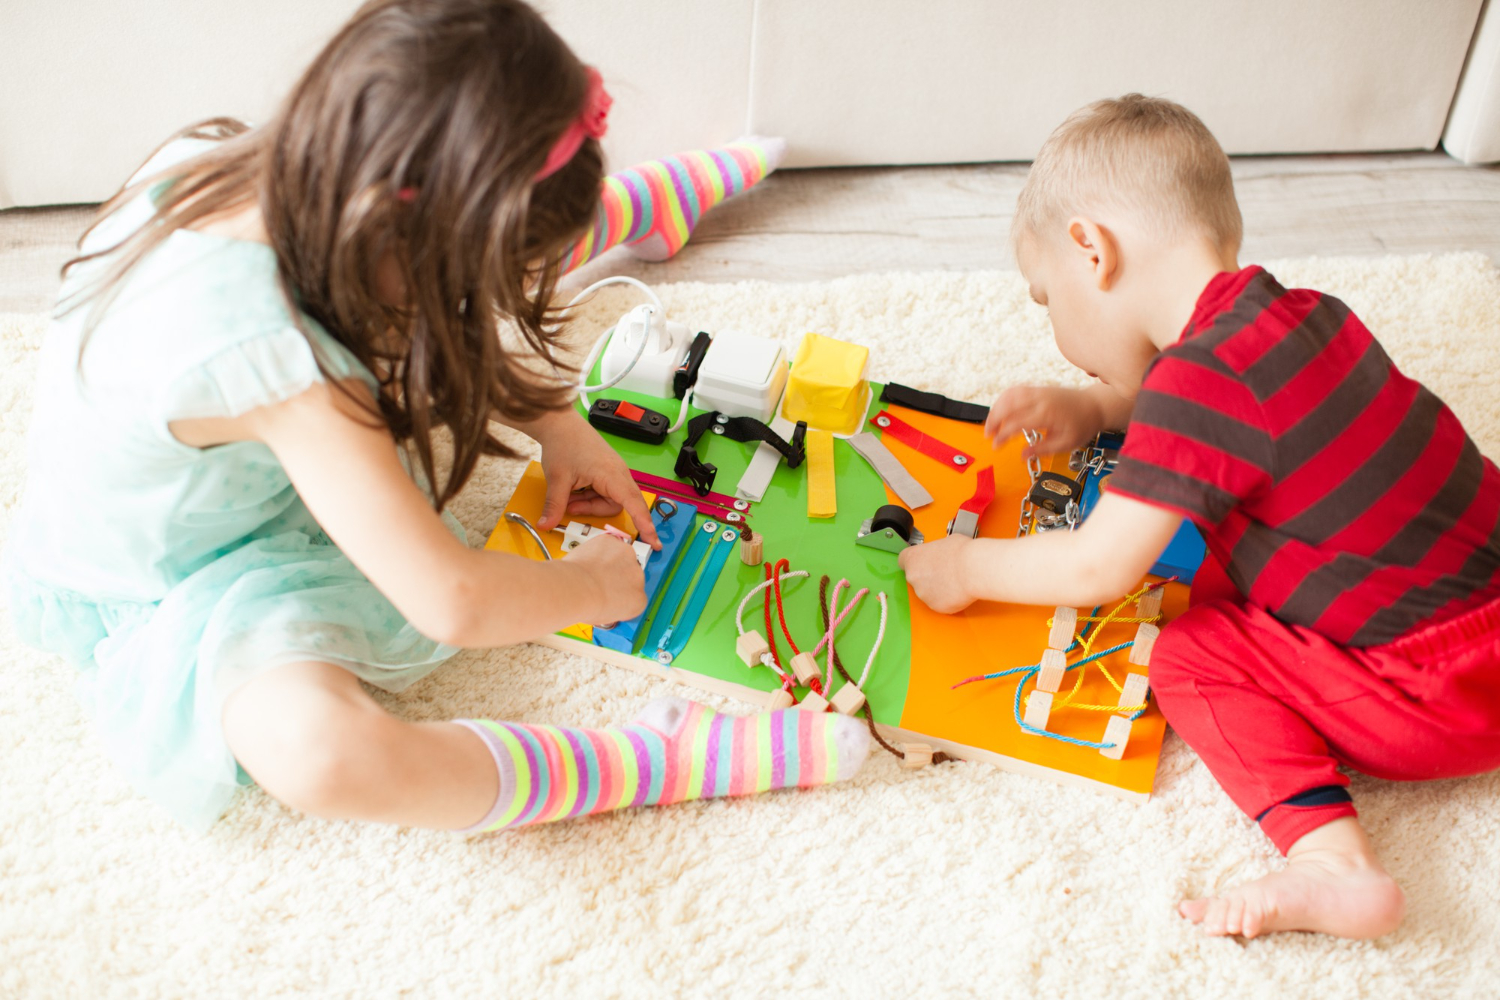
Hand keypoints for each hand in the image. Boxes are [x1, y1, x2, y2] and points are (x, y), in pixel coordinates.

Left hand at [530, 409, 660, 547]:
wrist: (559, 423)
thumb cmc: (563, 443)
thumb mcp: (557, 479)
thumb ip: (555, 505)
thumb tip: (545, 525)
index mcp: (611, 474)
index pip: (634, 504)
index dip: (645, 524)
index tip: (654, 542)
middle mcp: (618, 473)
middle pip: (617, 505)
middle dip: (594, 510)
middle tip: (571, 507)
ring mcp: (614, 472)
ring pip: (609, 500)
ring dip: (589, 503)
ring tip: (569, 495)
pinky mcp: (607, 471)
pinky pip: (604, 492)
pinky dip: (589, 496)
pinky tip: (575, 489)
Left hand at [564, 532, 647, 623]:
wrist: (575, 588)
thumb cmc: (586, 605)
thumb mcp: (606, 617)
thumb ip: (614, 606)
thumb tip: (606, 602)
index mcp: (638, 600)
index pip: (635, 594)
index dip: (620, 592)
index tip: (611, 593)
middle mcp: (638, 577)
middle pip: (629, 573)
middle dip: (616, 575)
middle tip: (598, 581)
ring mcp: (627, 556)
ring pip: (620, 556)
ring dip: (609, 560)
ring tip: (591, 570)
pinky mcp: (612, 542)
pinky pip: (607, 544)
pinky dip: (598, 549)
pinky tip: (588, 559)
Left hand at [898, 534, 978, 614]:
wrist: (974, 570)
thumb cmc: (962, 553)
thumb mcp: (946, 542)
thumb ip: (936, 551)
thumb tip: (941, 553)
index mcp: (912, 558)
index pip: (903, 560)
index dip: (915, 561)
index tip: (921, 561)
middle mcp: (913, 577)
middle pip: (916, 577)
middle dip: (928, 576)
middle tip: (944, 570)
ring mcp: (923, 594)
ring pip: (927, 592)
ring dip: (937, 588)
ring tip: (953, 579)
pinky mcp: (936, 606)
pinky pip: (939, 602)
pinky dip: (947, 599)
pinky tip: (957, 590)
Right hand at [984, 385, 1104, 458]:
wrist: (1095, 405)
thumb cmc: (1083, 424)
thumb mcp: (1065, 444)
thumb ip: (1042, 449)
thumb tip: (1023, 456)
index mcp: (1046, 414)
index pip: (1015, 423)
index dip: (1002, 436)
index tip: (996, 445)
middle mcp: (1040, 399)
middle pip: (1007, 406)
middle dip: (993, 420)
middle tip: (988, 435)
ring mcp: (1039, 391)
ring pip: (1009, 395)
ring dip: (996, 408)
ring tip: (992, 423)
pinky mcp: (1039, 388)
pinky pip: (1016, 389)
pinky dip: (1005, 399)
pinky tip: (1002, 409)